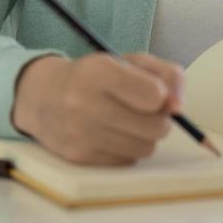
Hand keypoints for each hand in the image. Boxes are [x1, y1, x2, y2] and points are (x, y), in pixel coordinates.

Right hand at [11, 52, 183, 164]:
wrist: (43, 97)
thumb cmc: (95, 77)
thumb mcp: (130, 62)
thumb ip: (166, 75)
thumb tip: (179, 107)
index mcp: (99, 72)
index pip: (153, 95)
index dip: (162, 96)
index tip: (155, 93)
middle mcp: (84, 104)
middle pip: (155, 127)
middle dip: (159, 119)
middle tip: (147, 110)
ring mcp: (80, 134)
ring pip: (145, 147)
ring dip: (146, 136)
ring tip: (130, 121)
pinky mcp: (79, 158)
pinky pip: (127, 161)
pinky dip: (128, 148)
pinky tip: (113, 134)